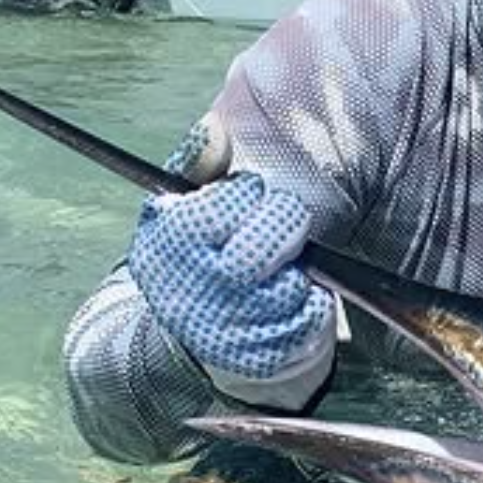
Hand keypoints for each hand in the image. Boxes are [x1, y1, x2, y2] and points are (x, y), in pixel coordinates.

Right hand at [127, 172, 335, 390]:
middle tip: (278, 225)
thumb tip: (214, 128)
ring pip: (292, 281)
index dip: (248, 192)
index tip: (245, 198)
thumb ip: (196, 162)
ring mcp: (228, 328)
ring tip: (277, 266)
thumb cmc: (195, 253)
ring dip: (296, 267)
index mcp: (169, 244)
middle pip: (266, 242)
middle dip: (283, 223)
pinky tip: (290, 293)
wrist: (196, 331)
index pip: (234, 198)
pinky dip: (312, 300)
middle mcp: (194, 290)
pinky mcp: (261, 355)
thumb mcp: (179, 205)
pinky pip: (311, 314)